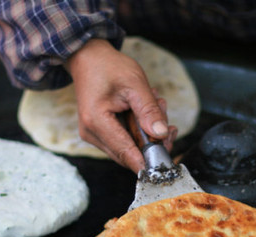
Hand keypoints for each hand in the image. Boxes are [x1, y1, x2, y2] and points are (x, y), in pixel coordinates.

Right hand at [66, 39, 176, 172]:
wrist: (88, 58)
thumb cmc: (108, 67)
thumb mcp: (135, 84)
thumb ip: (149, 110)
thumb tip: (161, 134)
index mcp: (96, 121)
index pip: (126, 153)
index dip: (148, 159)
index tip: (167, 155)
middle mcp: (91, 133)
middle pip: (129, 154)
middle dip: (152, 142)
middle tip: (167, 121)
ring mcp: (94, 135)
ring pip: (129, 149)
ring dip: (147, 134)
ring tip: (155, 107)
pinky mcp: (99, 134)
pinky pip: (124, 142)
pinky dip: (139, 131)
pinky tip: (146, 113)